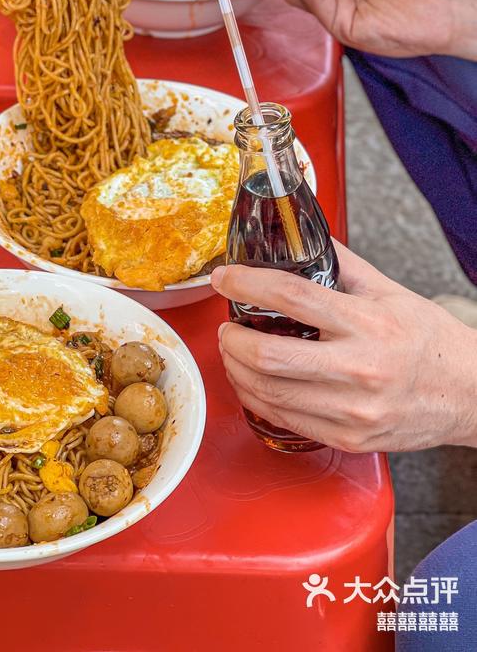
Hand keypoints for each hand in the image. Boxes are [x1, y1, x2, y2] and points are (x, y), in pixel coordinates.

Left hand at [213, 241, 476, 451]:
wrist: (470, 396)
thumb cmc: (430, 342)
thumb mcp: (391, 292)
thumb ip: (342, 265)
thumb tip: (301, 239)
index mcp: (368, 324)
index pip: (292, 298)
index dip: (248, 285)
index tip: (225, 279)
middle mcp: (359, 370)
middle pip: (269, 356)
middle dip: (232, 339)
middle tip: (226, 326)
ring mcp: (352, 411)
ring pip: (269, 393)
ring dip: (236, 370)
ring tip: (234, 353)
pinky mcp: (347, 439)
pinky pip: (285, 419)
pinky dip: (258, 398)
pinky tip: (254, 382)